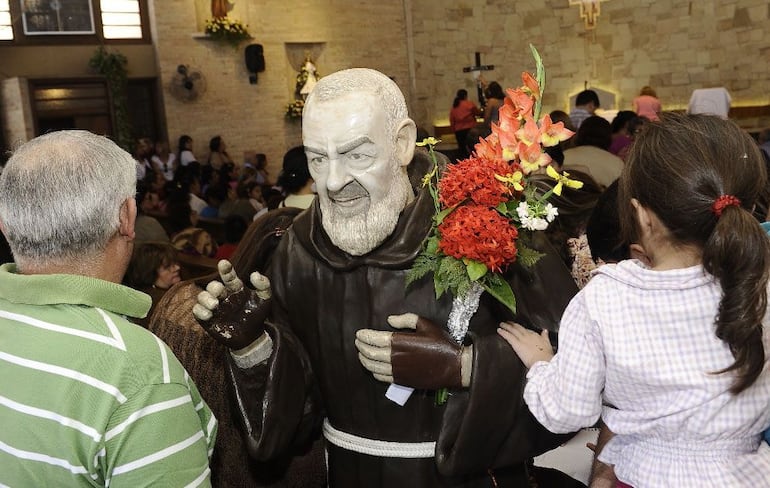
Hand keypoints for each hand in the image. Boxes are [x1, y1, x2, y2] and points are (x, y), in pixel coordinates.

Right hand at [192, 260, 270, 349]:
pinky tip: (209, 314)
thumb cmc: (257, 315)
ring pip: (202, 296)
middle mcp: (223, 295)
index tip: (224, 263)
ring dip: (206, 299)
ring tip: (215, 305)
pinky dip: (200, 311)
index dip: (225, 269)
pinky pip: (197, 311)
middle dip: (214, 287)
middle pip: (213, 286)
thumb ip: (263, 285)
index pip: (228, 275)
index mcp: (235, 288)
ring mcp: (214, 307)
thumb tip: (254, 274)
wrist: (251, 337)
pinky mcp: (207, 319)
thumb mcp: (265, 299)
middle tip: (220, 292)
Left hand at [355, 313, 470, 388]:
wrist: (453, 366)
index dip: (364, 336)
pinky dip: (373, 371)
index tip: (359, 333)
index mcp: (399, 341)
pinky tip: (372, 367)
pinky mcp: (401, 380)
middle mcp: (394, 357)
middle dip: (361, 346)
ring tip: (361, 354)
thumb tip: (389, 320)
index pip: (373, 338)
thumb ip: (406, 320)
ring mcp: (397, 370)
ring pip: (373, 366)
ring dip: (364, 359)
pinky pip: (381, 377)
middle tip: (358, 342)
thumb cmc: (441, 343)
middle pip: (370, 353)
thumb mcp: (426, 324)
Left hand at [497, 322, 553, 367]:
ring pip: (512, 330)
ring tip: (502, 324)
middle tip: (508, 322)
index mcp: (536, 335)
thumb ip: (545, 337)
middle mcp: (528, 335)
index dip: (521, 328)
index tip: (518, 327)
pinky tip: (499, 330)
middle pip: (519, 328)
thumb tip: (545, 331)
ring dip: (506, 326)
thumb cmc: (546, 356)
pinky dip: (503, 332)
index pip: (527, 330)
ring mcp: (522, 339)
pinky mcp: (516, 344)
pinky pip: (508, 336)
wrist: (543, 362)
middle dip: (513, 324)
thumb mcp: (548, 344)